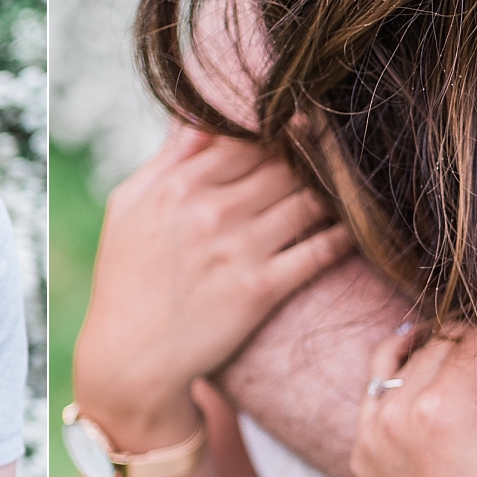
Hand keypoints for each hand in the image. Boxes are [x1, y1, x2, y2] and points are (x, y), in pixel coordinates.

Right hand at [73, 125, 350, 448]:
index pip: (247, 138)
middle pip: (284, 164)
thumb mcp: (126, 207)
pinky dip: (342, 234)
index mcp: (179, 186)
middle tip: (331, 156)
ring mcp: (240, 250)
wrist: (131, 360)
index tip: (297, 130)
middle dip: (309, 158)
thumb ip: (167, 159)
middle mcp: (211, 211)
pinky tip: (351, 228)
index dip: (277, 131)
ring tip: (343, 190)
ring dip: (330, 192)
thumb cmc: (125, 279)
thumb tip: (201, 116)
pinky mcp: (263, 289)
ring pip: (308, 199)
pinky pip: (320, 248)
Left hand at [351, 326, 476, 476]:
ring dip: (432, 354)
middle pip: (439, 347)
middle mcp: (396, 415)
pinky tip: (415, 365)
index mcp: (441, 407)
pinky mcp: (360, 454)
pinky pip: (374, 397)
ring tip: (461, 346)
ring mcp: (371, 435)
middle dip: (475, 339)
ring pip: (400, 365)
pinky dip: (396, 380)